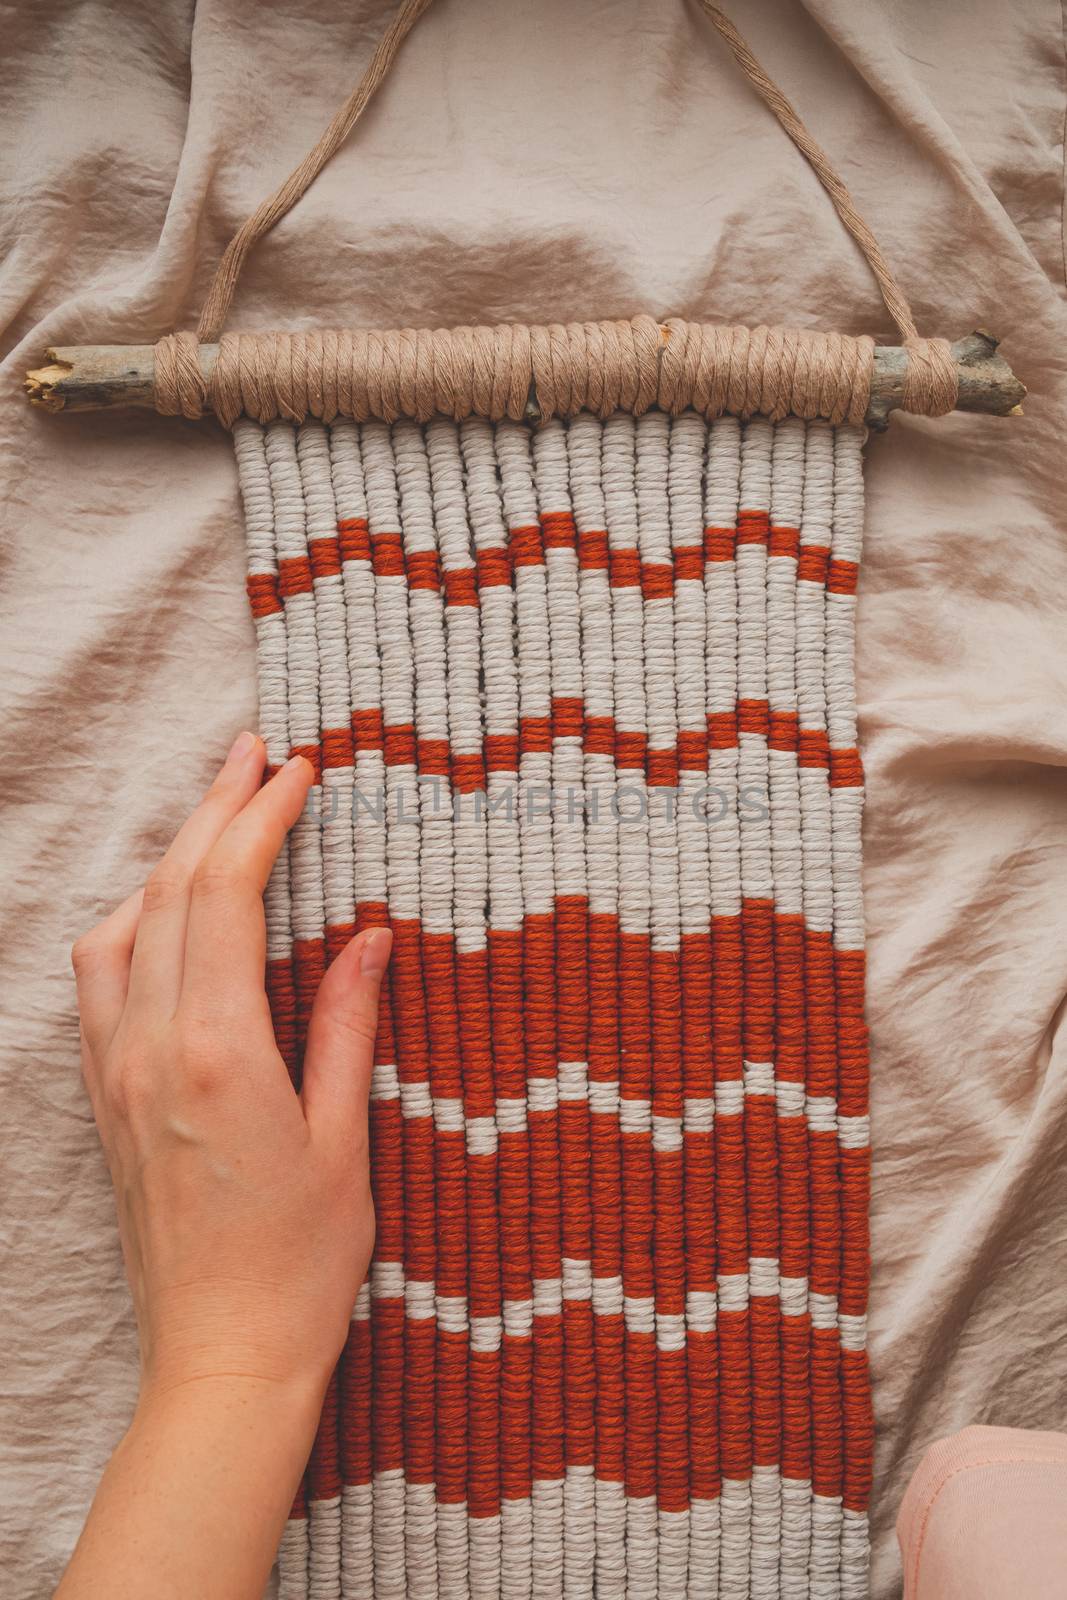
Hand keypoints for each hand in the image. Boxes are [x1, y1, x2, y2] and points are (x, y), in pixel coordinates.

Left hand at [71, 732, 388, 1408]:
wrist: (221, 1359)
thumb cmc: (299, 1263)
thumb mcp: (343, 1138)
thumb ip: (345, 1023)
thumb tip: (369, 936)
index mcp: (215, 1050)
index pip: (224, 896)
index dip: (259, 819)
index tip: (296, 770)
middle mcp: (148, 1048)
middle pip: (167, 893)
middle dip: (213, 812)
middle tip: (256, 754)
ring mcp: (115, 1073)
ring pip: (120, 929)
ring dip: (167, 861)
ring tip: (219, 820)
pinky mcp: (104, 1099)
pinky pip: (99, 981)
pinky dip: (133, 923)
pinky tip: (168, 916)